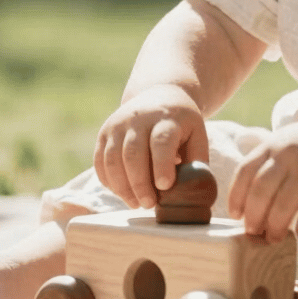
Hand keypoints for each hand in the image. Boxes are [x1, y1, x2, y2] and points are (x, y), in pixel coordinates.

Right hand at [94, 84, 207, 209]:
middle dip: (139, 183)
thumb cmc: (181, 124)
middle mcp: (140, 118)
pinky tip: (122, 193)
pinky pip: (100, 161)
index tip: (165, 186)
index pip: (162, 140)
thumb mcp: (197, 134)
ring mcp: (119, 124)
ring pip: (112, 159)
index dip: (162, 164)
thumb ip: (196, 160)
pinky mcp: (105, 132)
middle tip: (149, 204)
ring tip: (136, 203)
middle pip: (133, 153)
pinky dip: (109, 181)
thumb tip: (192, 190)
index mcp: (167, 117)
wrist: (160, 94)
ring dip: (122, 187)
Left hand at [227, 117, 297, 242]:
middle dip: (254, 218)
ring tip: (274, 238)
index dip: (236, 197)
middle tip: (254, 232)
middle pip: (260, 192)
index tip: (236, 216)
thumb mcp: (288, 143)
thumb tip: (246, 202)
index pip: (245, 171)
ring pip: (282, 207)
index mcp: (274, 144)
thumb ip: (269, 163)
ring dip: (275, 228)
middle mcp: (289, 154)